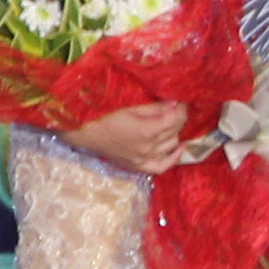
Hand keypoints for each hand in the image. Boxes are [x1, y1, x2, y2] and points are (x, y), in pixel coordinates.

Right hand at [62, 101, 188, 174]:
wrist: (86, 134)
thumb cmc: (105, 117)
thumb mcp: (131, 108)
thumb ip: (155, 108)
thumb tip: (176, 104)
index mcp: (146, 130)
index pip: (175, 119)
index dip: (181, 109)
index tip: (180, 101)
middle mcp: (148, 147)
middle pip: (175, 131)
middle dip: (178, 118)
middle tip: (175, 109)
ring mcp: (145, 159)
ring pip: (172, 145)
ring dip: (174, 132)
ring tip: (170, 123)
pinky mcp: (139, 166)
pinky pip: (163, 166)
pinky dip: (174, 157)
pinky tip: (180, 147)